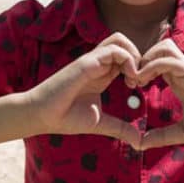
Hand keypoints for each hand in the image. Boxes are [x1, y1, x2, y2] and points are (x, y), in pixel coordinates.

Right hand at [28, 33, 141, 147]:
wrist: (42, 115)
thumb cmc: (65, 118)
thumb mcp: (100, 123)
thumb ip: (120, 128)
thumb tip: (140, 142)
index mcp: (102, 75)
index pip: (125, 57)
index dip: (138, 67)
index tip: (140, 86)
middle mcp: (98, 64)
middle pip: (124, 42)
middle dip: (139, 57)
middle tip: (140, 79)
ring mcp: (92, 61)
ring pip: (119, 40)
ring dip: (133, 55)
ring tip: (134, 77)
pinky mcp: (87, 62)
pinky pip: (113, 49)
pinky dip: (128, 60)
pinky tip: (128, 79)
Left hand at [136, 39, 183, 148]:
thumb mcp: (181, 133)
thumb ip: (161, 136)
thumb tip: (139, 145)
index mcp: (179, 81)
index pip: (157, 61)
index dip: (140, 67)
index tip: (129, 83)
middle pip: (159, 48)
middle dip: (141, 58)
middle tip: (130, 78)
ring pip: (164, 48)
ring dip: (146, 59)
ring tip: (137, 79)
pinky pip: (171, 62)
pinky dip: (153, 66)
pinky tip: (143, 81)